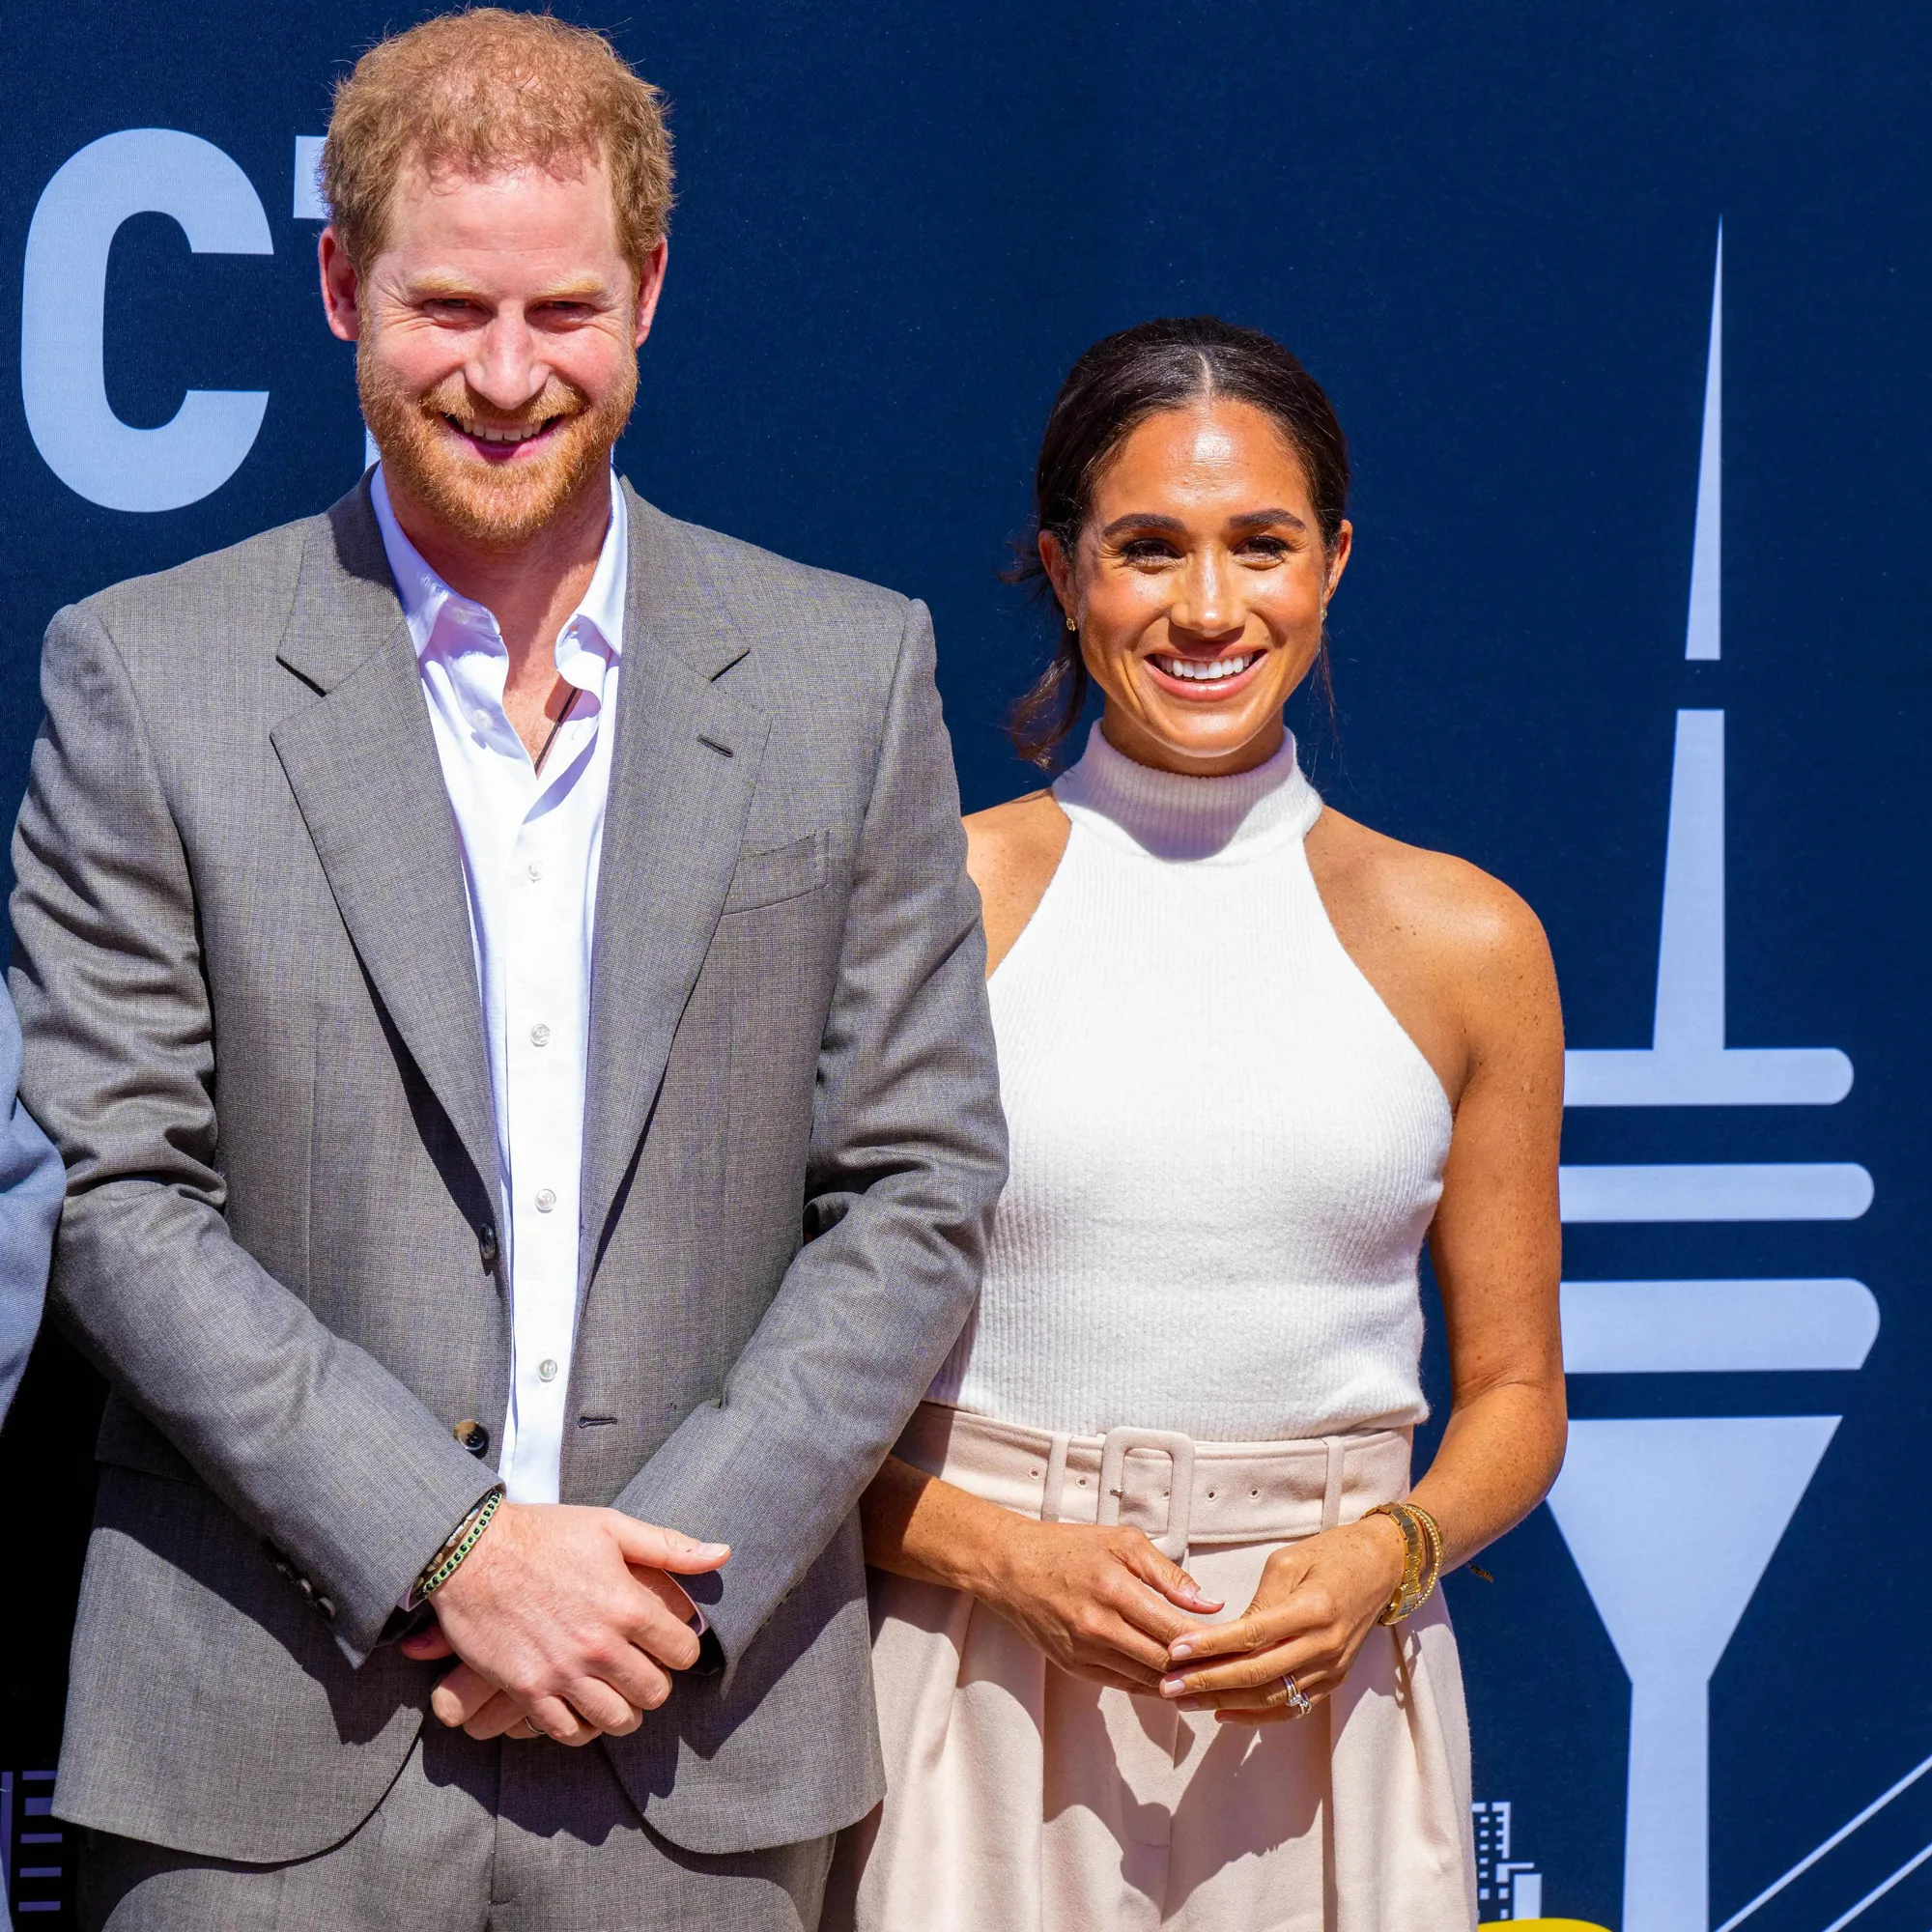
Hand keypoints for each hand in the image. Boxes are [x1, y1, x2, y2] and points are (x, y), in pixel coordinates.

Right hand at [398, 1503, 726, 1744]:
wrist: (472, 1551)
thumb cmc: (545, 1534)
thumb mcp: (611, 1527)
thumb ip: (669, 1547)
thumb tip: (722, 1555)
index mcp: (626, 1605)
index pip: (683, 1652)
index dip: (682, 1648)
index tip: (667, 1642)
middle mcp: (599, 1646)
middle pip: (655, 1693)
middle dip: (656, 1682)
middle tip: (642, 1668)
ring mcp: (563, 1673)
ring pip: (617, 1720)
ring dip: (624, 1709)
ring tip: (616, 1691)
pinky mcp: (528, 1691)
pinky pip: (570, 1733)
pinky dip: (583, 1726)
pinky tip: (582, 1706)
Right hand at [978, 1518, 1221, 1692]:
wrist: (1012, 1566)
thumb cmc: (1071, 1548)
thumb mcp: (1123, 1542)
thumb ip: (1169, 1574)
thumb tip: (1211, 1604)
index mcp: (1115, 1589)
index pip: (1175, 1631)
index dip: (1210, 1644)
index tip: (1235, 1644)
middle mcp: (1098, 1626)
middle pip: (1164, 1662)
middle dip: (1201, 1669)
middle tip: (1230, 1667)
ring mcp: (1084, 1651)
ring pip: (1146, 1680)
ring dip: (1179, 1682)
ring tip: (1209, 1677)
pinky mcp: (1074, 1667)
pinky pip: (1123, 1684)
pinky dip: (1151, 1684)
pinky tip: (1172, 1679)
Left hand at [1157, 1515, 1406, 1723]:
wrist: (1381, 1567)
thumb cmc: (1329, 1555)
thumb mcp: (1288, 1562)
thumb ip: (1259, 1601)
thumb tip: (1226, 1636)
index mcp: (1312, 1610)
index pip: (1251, 1635)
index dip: (1210, 1646)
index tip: (1174, 1651)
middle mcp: (1324, 1645)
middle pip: (1257, 1674)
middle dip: (1207, 1682)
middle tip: (1168, 1686)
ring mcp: (1331, 1668)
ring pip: (1271, 1696)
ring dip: (1224, 1702)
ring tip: (1184, 1700)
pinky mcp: (1333, 1680)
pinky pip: (1291, 1706)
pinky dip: (1256, 1715)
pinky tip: (1222, 1713)